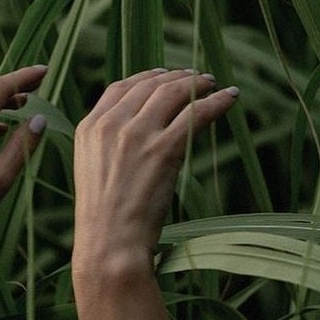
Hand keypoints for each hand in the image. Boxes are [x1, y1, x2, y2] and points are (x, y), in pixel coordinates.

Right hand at [72, 69, 237, 279]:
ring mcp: (136, 135)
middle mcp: (111, 125)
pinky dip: (217, 101)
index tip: (165, 76)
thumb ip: (111, 146)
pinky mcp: (163, 149)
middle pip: (150, 85)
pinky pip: (197, 113)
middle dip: (176, 77)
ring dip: (197, 83)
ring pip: (173, 93)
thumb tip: (138, 134)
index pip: (121, 87)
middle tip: (196, 78)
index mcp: (89, 128)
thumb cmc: (105, 219)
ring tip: (213, 83)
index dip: (147, 77)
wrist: (109, 244)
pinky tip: (230, 97)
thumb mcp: (96, 171)